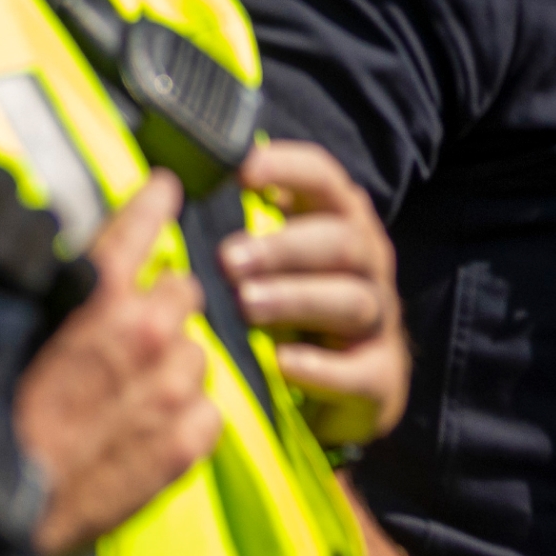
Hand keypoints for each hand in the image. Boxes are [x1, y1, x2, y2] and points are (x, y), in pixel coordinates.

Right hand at [15, 176, 219, 555]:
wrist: (4, 514)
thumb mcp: (4, 342)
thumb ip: (42, 301)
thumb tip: (58, 276)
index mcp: (94, 302)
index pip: (134, 231)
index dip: (151, 205)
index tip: (166, 188)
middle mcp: (144, 337)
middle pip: (183, 292)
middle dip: (163, 305)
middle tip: (132, 333)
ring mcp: (170, 391)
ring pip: (197, 353)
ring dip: (173, 364)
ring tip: (132, 394)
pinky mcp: (185, 442)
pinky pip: (208, 410)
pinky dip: (187, 417)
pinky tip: (151, 430)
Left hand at [221, 138, 408, 442]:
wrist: (346, 386)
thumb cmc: (291, 305)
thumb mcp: (274, 259)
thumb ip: (244, 224)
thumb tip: (175, 189)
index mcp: (339, 220)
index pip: (324, 179)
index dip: (288, 169)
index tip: (242, 172)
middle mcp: (368, 263)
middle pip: (342, 241)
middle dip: (284, 247)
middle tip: (227, 260)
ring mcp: (380, 319)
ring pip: (352, 300)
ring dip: (297, 298)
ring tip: (246, 304)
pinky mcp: (381, 374)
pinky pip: (358, 371)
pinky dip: (320, 368)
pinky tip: (281, 363)